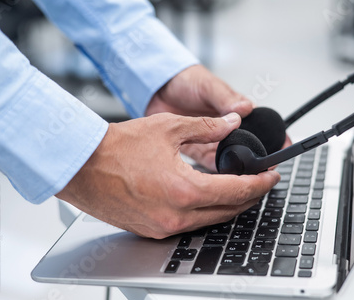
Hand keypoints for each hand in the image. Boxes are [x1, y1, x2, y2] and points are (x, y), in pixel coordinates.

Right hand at [56, 112, 279, 238]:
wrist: (81, 166)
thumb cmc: (117, 147)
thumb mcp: (168, 127)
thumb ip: (206, 127)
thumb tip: (231, 123)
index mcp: (184, 190)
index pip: (236, 191)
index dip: (260, 183)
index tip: (272, 176)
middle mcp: (176, 215)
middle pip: (229, 211)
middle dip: (251, 197)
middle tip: (262, 182)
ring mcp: (163, 227)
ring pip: (211, 221)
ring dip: (230, 206)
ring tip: (241, 189)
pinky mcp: (152, 231)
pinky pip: (190, 225)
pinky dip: (206, 212)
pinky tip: (209, 198)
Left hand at [146, 64, 290, 169]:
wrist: (157, 87)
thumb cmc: (186, 80)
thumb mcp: (208, 86)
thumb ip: (225, 98)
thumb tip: (245, 108)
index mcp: (235, 112)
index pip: (260, 128)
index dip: (273, 139)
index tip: (283, 149)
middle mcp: (226, 129)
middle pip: (247, 148)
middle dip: (256, 160)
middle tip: (263, 170)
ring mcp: (212, 141)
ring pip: (230, 159)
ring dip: (236, 168)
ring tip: (243, 178)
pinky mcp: (196, 149)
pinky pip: (209, 165)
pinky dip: (215, 173)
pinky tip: (219, 180)